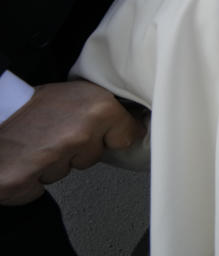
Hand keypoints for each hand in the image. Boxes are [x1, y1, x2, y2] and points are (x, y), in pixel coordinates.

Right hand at [0, 81, 145, 204]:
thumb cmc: (32, 103)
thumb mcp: (79, 93)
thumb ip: (106, 111)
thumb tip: (132, 125)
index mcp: (99, 108)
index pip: (128, 135)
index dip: (114, 134)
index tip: (109, 132)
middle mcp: (81, 134)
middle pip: (94, 156)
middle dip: (79, 149)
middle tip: (57, 131)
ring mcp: (56, 159)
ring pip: (67, 171)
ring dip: (54, 162)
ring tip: (38, 142)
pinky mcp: (27, 180)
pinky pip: (40, 187)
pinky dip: (32, 177)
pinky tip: (25, 158)